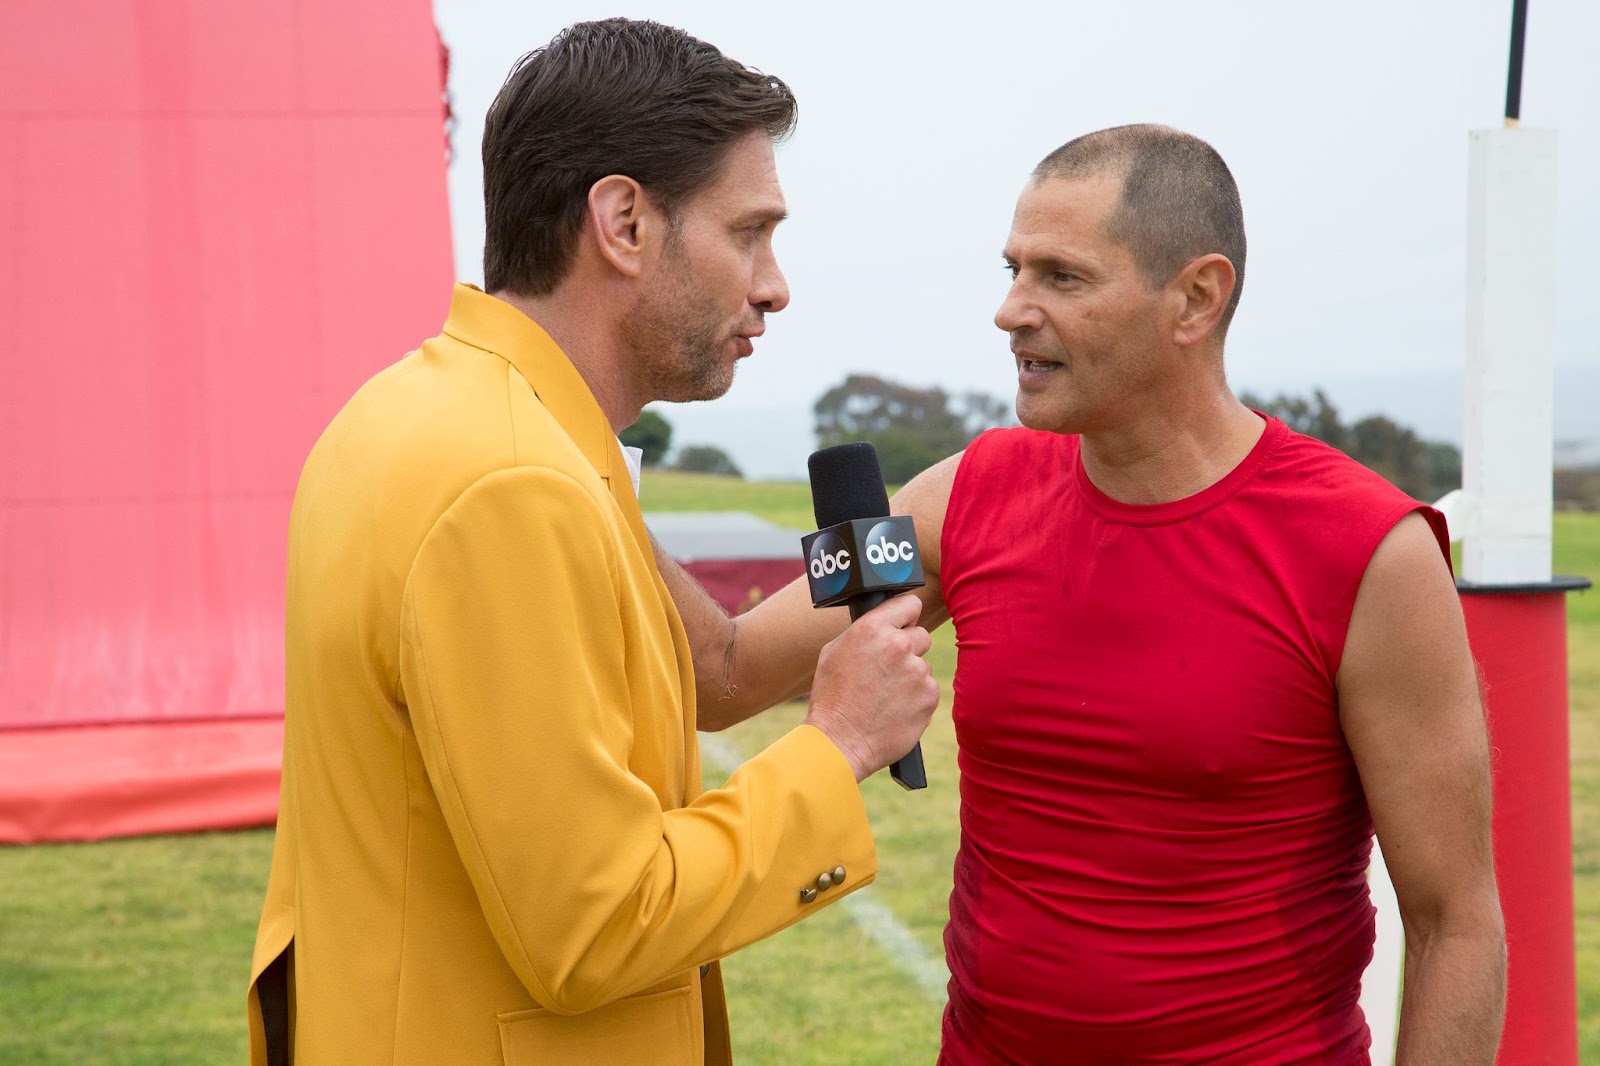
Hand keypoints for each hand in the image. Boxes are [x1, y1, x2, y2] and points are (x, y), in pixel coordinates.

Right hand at [803, 593, 938, 782]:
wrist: (840, 742)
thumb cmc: (832, 699)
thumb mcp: (834, 652)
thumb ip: (863, 633)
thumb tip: (884, 625)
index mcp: (872, 628)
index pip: (909, 603)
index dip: (906, 615)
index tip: (905, 623)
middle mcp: (898, 645)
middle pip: (920, 635)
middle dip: (908, 649)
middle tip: (889, 669)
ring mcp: (917, 671)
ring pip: (922, 666)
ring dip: (910, 677)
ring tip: (886, 696)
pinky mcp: (929, 696)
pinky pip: (928, 690)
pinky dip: (916, 698)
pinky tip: (895, 708)